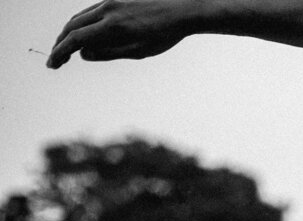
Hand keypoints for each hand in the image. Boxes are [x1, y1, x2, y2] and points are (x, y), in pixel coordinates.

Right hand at [49, 0, 187, 67]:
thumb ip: (109, 53)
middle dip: (61, 43)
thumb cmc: (164, 34)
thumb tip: (84, 54)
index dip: (60, 52)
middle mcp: (107, 10)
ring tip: (67, 50)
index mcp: (113, 26)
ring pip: (79, 17)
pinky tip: (84, 35)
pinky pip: (91, 11)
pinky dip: (82, 24)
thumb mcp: (139, 51)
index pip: (76, 39)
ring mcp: (110, 1)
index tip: (53, 64)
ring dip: (69, 33)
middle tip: (57, 61)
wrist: (181, 9)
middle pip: (72, 26)